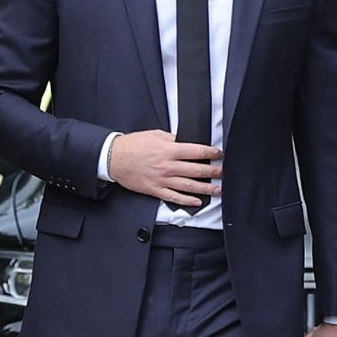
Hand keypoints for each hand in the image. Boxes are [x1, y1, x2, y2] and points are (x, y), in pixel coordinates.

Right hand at [106, 130, 221, 207]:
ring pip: (189, 186)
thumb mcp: (155, 135)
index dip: (211, 153)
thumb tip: (186, 142)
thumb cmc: (133, 145)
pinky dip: (188, 200)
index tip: (218, 155)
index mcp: (169, 150)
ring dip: (206, 188)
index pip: (197, 152)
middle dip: (213, 172)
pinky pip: (175, 197)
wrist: (114, 158)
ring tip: (217, 189)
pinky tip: (197, 201)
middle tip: (222, 172)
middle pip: (197, 170)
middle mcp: (168, 166)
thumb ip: (172, 139)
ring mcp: (162, 180)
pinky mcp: (156, 190)